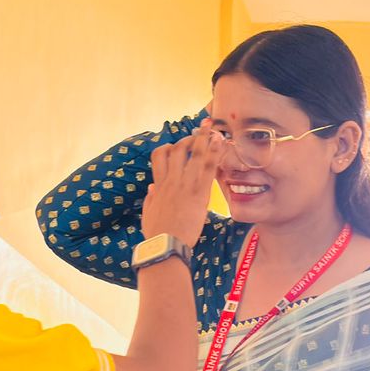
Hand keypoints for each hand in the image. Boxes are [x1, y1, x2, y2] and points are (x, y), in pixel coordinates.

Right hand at [142, 122, 222, 245]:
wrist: (166, 244)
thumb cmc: (157, 232)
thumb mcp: (148, 212)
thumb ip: (150, 198)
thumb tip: (151, 188)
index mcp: (159, 184)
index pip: (160, 156)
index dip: (169, 146)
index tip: (177, 144)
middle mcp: (172, 180)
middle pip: (178, 149)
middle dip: (189, 137)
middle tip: (199, 131)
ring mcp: (186, 185)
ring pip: (195, 154)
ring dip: (203, 137)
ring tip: (210, 126)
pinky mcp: (200, 193)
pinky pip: (209, 168)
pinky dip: (215, 153)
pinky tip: (221, 143)